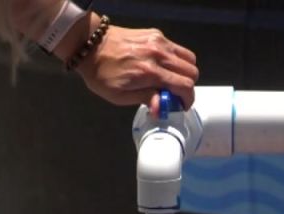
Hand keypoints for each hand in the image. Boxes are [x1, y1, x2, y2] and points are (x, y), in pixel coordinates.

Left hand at [73, 21, 197, 114]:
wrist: (91, 45)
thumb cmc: (102, 74)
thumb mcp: (119, 96)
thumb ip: (145, 99)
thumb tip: (161, 108)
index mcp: (150, 72)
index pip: (184, 86)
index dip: (187, 99)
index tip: (181, 106)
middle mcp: (159, 54)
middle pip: (191, 71)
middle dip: (187, 86)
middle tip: (174, 94)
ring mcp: (159, 41)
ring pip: (189, 58)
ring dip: (184, 72)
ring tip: (171, 81)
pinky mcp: (156, 34)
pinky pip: (177, 48)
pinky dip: (176, 60)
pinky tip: (163, 67)